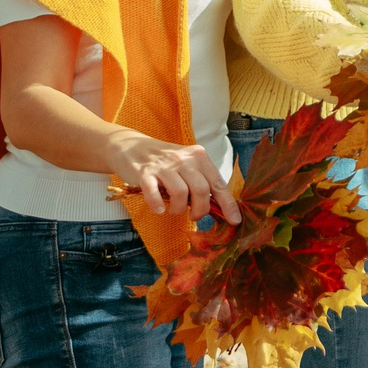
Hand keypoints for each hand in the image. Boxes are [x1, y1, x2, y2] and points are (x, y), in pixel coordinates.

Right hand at [108, 132, 241, 223]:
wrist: (132, 146)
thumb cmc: (165, 161)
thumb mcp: (188, 165)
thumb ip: (201, 181)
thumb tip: (218, 206)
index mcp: (199, 157)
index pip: (219, 183)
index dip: (228, 204)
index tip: (235, 220)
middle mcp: (184, 159)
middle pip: (202, 190)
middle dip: (201, 210)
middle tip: (194, 216)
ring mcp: (164, 165)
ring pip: (181, 193)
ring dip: (179, 209)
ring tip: (174, 210)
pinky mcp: (144, 173)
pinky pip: (154, 193)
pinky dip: (157, 204)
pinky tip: (159, 209)